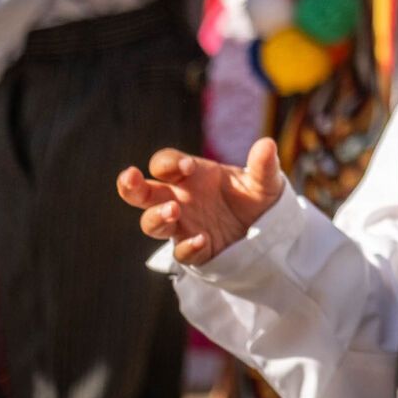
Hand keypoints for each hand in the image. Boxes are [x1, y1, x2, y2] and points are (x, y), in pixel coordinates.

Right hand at [116, 137, 283, 265]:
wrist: (268, 232)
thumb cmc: (256, 198)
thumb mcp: (264, 181)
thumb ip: (263, 165)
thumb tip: (268, 144)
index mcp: (190, 176)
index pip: (165, 164)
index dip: (169, 163)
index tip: (188, 167)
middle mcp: (179, 199)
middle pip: (142, 192)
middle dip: (130, 185)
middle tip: (130, 176)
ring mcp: (184, 226)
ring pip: (151, 223)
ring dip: (156, 216)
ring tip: (173, 211)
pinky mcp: (195, 252)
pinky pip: (181, 253)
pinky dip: (187, 247)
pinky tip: (201, 240)